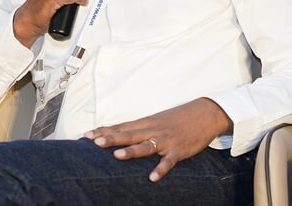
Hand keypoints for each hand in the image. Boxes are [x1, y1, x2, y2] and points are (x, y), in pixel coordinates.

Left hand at [84, 97, 232, 181]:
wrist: (205, 114)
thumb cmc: (178, 118)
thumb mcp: (156, 120)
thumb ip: (139, 128)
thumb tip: (119, 134)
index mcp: (146, 122)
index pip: (121, 127)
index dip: (104, 131)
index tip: (86, 135)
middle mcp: (153, 130)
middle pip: (129, 135)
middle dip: (111, 138)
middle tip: (94, 143)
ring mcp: (166, 140)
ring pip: (146, 146)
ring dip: (132, 151)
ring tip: (117, 155)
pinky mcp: (179, 150)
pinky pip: (168, 161)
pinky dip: (161, 169)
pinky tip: (152, 177)